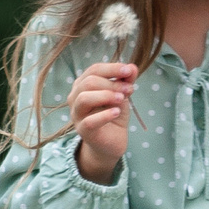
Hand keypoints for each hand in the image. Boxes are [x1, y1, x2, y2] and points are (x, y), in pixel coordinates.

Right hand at [67, 61, 135, 183]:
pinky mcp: (83, 131)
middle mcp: (75, 98)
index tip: (129, 71)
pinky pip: (89, 121)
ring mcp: (77, 115)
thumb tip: (133, 67)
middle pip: (88, 82)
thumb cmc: (113, 114)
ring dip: (105, 95)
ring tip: (122, 98)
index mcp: (83, 85)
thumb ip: (126, 81)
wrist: (112, 141)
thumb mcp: (122, 95)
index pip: (94, 70)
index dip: (112, 68)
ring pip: (84, 99)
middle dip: (111, 83)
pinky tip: (117, 112)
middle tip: (129, 89)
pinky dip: (105, 115)